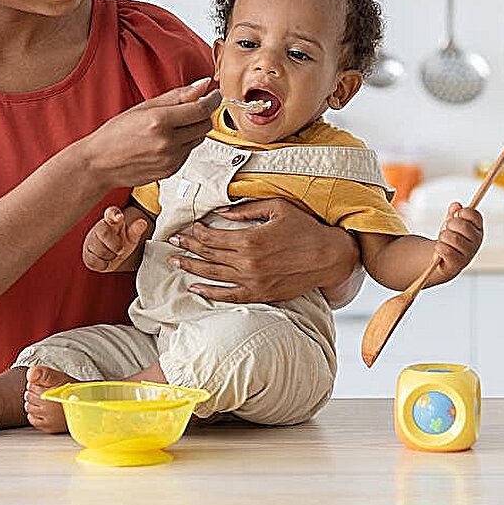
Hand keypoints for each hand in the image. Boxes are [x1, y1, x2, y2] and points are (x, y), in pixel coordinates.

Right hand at [79, 78, 220, 189]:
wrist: (100, 163)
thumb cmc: (116, 133)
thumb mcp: (144, 107)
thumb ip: (177, 96)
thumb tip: (202, 85)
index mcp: (159, 121)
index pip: (201, 109)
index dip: (213, 100)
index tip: (215, 94)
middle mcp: (167, 142)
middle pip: (205, 125)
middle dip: (203, 115)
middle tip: (192, 108)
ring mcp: (170, 159)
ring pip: (199, 140)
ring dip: (193, 130)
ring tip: (172, 127)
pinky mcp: (171, 171)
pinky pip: (188, 153)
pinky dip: (183, 145)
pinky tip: (165, 142)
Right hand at [82, 206, 149, 272]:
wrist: (113, 255)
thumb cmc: (121, 242)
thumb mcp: (131, 237)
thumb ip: (136, 230)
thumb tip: (143, 223)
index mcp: (112, 221)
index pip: (111, 213)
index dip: (113, 214)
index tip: (119, 217)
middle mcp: (99, 228)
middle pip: (104, 233)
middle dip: (114, 244)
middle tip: (121, 250)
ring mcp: (91, 241)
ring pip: (98, 249)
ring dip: (110, 255)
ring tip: (114, 254)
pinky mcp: (87, 254)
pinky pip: (92, 261)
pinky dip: (102, 264)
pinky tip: (106, 261)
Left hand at [167, 198, 358, 303]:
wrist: (330, 257)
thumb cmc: (306, 228)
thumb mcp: (277, 208)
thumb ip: (246, 209)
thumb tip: (220, 212)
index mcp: (250, 239)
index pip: (212, 236)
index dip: (195, 232)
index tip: (184, 228)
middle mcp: (248, 262)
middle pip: (208, 255)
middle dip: (188, 247)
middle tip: (172, 243)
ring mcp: (254, 280)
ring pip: (213, 275)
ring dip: (192, 268)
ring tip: (175, 262)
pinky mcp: (261, 294)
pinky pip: (229, 296)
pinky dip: (210, 293)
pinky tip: (195, 289)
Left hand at [427, 202, 483, 284]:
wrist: (441, 260)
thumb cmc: (448, 239)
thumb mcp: (450, 223)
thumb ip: (453, 213)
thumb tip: (456, 205)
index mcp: (477, 229)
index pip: (475, 215)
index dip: (463, 212)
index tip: (456, 214)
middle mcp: (476, 242)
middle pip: (464, 226)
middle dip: (450, 224)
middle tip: (447, 229)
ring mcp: (469, 254)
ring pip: (453, 238)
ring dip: (443, 237)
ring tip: (443, 240)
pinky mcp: (458, 264)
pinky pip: (446, 251)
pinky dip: (439, 248)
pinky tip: (439, 249)